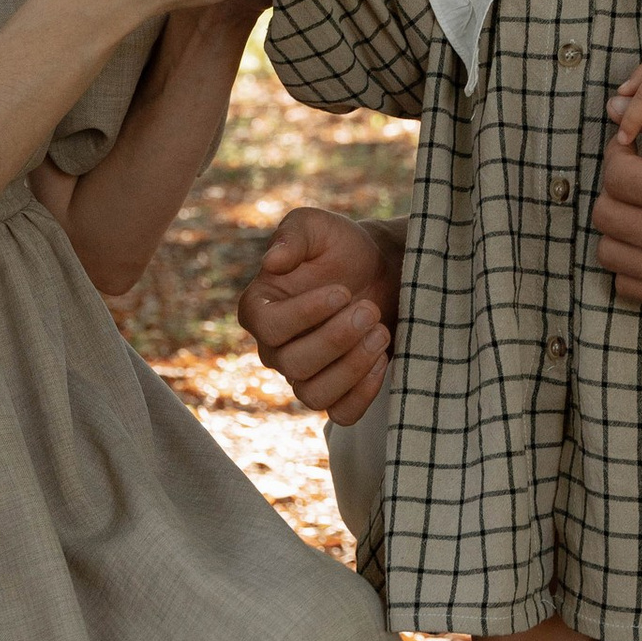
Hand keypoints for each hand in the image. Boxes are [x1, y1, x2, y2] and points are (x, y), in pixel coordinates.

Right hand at [237, 207, 402, 420]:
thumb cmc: (342, 248)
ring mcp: (303, 375)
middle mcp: (274, 348)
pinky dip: (362, 394)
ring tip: (381, 333)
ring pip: (313, 394)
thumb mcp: (318, 227)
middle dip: (337, 338)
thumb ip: (293, 235)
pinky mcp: (335, 393)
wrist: (380, 271)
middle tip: (370, 310)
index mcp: (260, 308)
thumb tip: (272, 260)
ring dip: (352, 367)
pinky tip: (382, 360)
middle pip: (293, 363)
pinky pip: (340, 414)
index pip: (267, 326)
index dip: (304, 314)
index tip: (342, 291)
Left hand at [590, 118, 641, 314]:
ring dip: (619, 226)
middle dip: (616, 189)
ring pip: (610, 253)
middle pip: (606, 215)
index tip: (632, 149)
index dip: (618, 154)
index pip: (618, 177)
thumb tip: (618, 111)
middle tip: (638, 177)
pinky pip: (629, 285)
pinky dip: (632, 261)